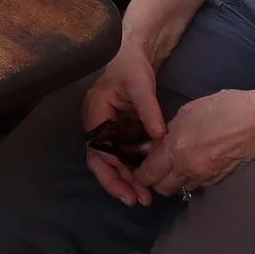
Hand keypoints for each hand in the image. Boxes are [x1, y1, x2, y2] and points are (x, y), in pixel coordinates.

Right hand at [82, 49, 168, 206]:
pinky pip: (121, 153)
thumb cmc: (132, 65)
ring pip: (110, 160)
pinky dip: (131, 167)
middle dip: (117, 182)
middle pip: (100, 160)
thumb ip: (149, 111)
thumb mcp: (141, 84)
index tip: (130, 186)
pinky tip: (144, 179)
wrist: (135, 52)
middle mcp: (96, 123)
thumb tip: (159, 138)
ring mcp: (106, 127)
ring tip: (143, 197)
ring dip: (124, 179)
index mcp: (95, 112)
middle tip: (137, 200)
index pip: (99, 148)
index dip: (112, 170)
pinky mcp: (118, 129)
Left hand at [131, 85, 254, 198]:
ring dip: (171, 182)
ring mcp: (206, 176)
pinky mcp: (219, 179)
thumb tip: (152, 145)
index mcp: (177, 149)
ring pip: (179, 189)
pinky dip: (188, 180)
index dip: (139, 174)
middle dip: (153, 181)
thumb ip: (167, 131)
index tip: (135, 169)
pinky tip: (190, 167)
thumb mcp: (188, 112)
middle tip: (151, 169)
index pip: (149, 173)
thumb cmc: (224, 108)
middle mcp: (189, 168)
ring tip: (170, 168)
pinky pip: (196, 185)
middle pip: (161, 188)